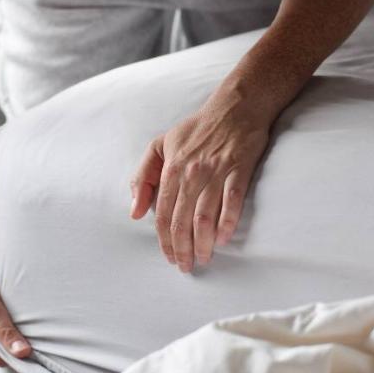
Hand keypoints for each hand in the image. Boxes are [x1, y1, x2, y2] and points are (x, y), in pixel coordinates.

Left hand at [130, 89, 269, 271]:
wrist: (236, 106)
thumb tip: (134, 211)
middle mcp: (191, 173)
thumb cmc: (197, 128)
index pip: (162, 213)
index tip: (170, 257)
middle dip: (182, 248)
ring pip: (204, 216)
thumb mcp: (161, 145)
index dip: (164, 240)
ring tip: (204, 259)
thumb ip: (144, 177)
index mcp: (171, 169)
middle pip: (181, 220)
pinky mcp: (239, 169)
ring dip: (203, 242)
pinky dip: (227, 222)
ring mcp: (216, 171)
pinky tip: (224, 239)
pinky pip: (232, 201)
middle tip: (186, 267)